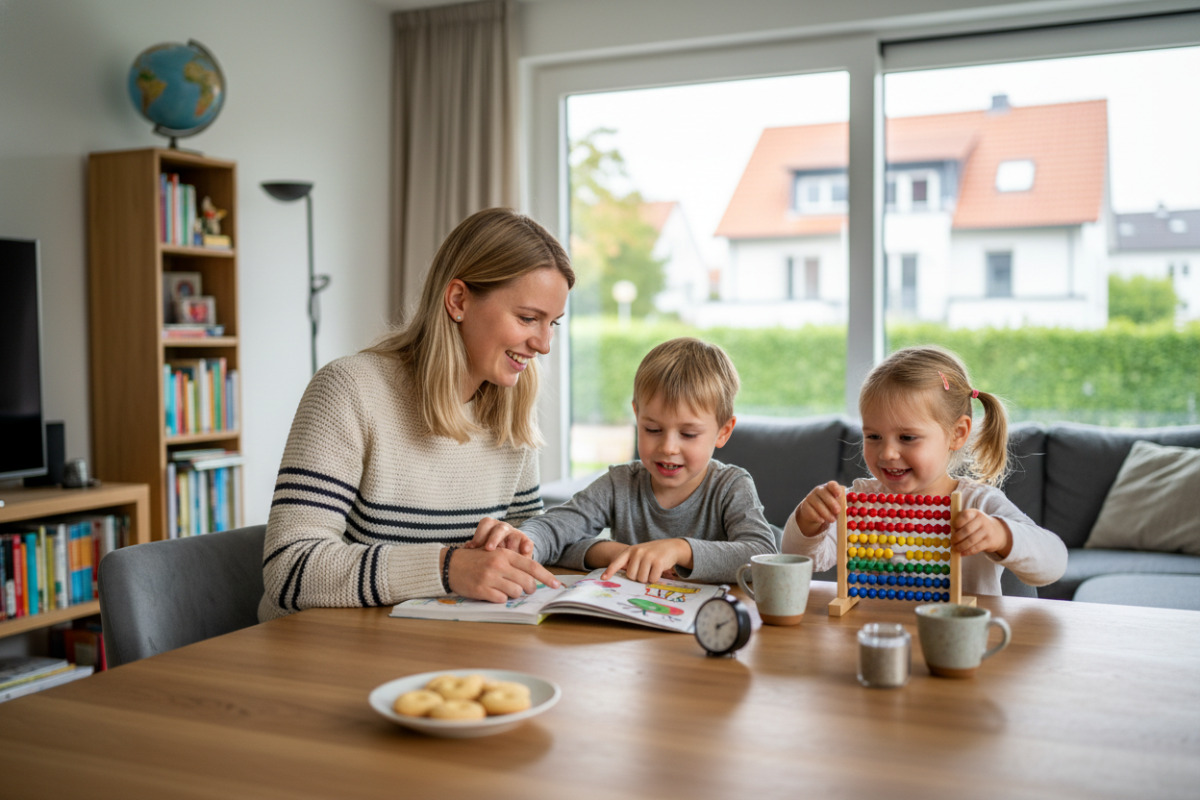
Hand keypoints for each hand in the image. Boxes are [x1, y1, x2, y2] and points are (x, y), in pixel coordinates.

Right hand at [446, 546, 560, 602]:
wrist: (450, 565)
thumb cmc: (476, 561)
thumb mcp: (495, 555)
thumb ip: (513, 564)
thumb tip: (533, 578)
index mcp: (505, 554)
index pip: (531, 566)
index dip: (546, 577)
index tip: (556, 585)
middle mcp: (499, 564)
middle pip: (527, 582)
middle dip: (530, 589)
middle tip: (525, 590)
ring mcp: (490, 577)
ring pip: (516, 592)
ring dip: (513, 594)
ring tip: (503, 589)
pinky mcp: (481, 590)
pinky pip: (501, 600)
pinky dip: (500, 599)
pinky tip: (492, 593)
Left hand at [461, 517, 533, 555]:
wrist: (510, 553)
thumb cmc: (491, 552)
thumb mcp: (482, 549)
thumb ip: (476, 548)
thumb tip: (464, 549)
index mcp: (491, 527)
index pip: (485, 524)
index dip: (479, 534)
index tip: (472, 547)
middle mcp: (504, 528)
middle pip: (499, 528)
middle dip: (493, 538)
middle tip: (489, 549)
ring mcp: (516, 534)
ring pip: (514, 534)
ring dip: (510, 544)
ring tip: (506, 553)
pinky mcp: (527, 542)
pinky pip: (528, 542)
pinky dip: (526, 546)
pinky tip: (525, 552)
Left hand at [601, 539, 692, 582]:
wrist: (672, 546)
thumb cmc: (653, 553)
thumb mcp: (640, 553)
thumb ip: (630, 561)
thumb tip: (622, 576)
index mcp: (630, 550)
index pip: (617, 562)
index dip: (610, 571)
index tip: (603, 578)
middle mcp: (638, 552)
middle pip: (631, 576)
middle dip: (638, 577)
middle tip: (645, 570)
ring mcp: (648, 556)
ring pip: (641, 579)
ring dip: (647, 578)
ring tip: (652, 569)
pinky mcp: (658, 562)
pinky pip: (652, 579)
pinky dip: (655, 578)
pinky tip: (659, 570)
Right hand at [795, 481, 842, 535]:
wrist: (814, 512)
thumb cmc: (828, 507)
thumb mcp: (835, 505)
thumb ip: (840, 505)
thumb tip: (845, 509)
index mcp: (828, 488)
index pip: (831, 484)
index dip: (835, 488)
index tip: (839, 495)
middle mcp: (818, 490)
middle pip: (824, 493)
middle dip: (832, 503)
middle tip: (838, 511)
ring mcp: (810, 497)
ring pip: (818, 504)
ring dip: (826, 513)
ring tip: (832, 520)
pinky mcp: (805, 506)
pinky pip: (811, 511)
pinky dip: (817, 517)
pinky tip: (822, 520)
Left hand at [951, 509, 1012, 558]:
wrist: (997, 531)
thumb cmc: (977, 525)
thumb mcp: (971, 518)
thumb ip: (961, 522)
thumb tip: (949, 532)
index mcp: (975, 513)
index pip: (965, 515)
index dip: (957, 522)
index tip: (953, 527)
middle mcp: (982, 520)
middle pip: (967, 530)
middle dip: (957, 537)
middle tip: (952, 541)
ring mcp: (987, 531)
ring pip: (971, 540)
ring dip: (961, 546)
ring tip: (955, 548)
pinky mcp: (989, 542)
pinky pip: (976, 548)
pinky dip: (967, 552)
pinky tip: (961, 553)